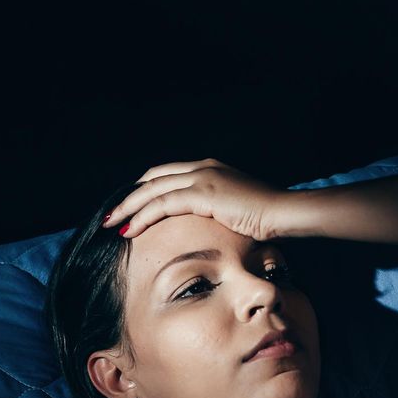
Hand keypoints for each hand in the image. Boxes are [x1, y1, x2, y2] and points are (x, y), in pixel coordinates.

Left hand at [102, 159, 281, 239]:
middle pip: (153, 178)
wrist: (285, 213)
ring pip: (152, 190)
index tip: (132, 205)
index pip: (168, 174)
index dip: (146, 189)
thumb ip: (222, 210)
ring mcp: (202, 178)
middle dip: (130, 196)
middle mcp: (203, 168)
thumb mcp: (240, 210)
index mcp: (212, 169)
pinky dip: (143, 217)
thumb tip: (213, 225)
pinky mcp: (202, 193)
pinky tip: (130, 230)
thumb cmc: (270, 218)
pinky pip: (162, 204)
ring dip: (128, 207)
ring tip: (112, 223)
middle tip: (112, 214)